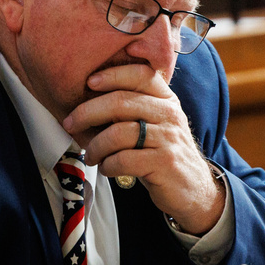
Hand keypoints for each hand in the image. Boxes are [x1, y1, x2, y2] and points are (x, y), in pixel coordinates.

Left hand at [62, 64, 223, 233]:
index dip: (113, 75)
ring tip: (90, 155)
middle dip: (88, 112)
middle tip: (71, 124)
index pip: (140, 75)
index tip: (89, 82)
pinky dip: (108, 165)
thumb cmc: (163, 154)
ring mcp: (169, 138)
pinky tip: (106, 169)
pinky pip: (124, 159)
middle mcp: (170, 114)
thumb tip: (88, 99)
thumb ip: (135, 108)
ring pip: (119, 133)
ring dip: (96, 146)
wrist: (193, 189)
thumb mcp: (157, 124)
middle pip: (121, 102)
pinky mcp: (165, 163)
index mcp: (166, 100)